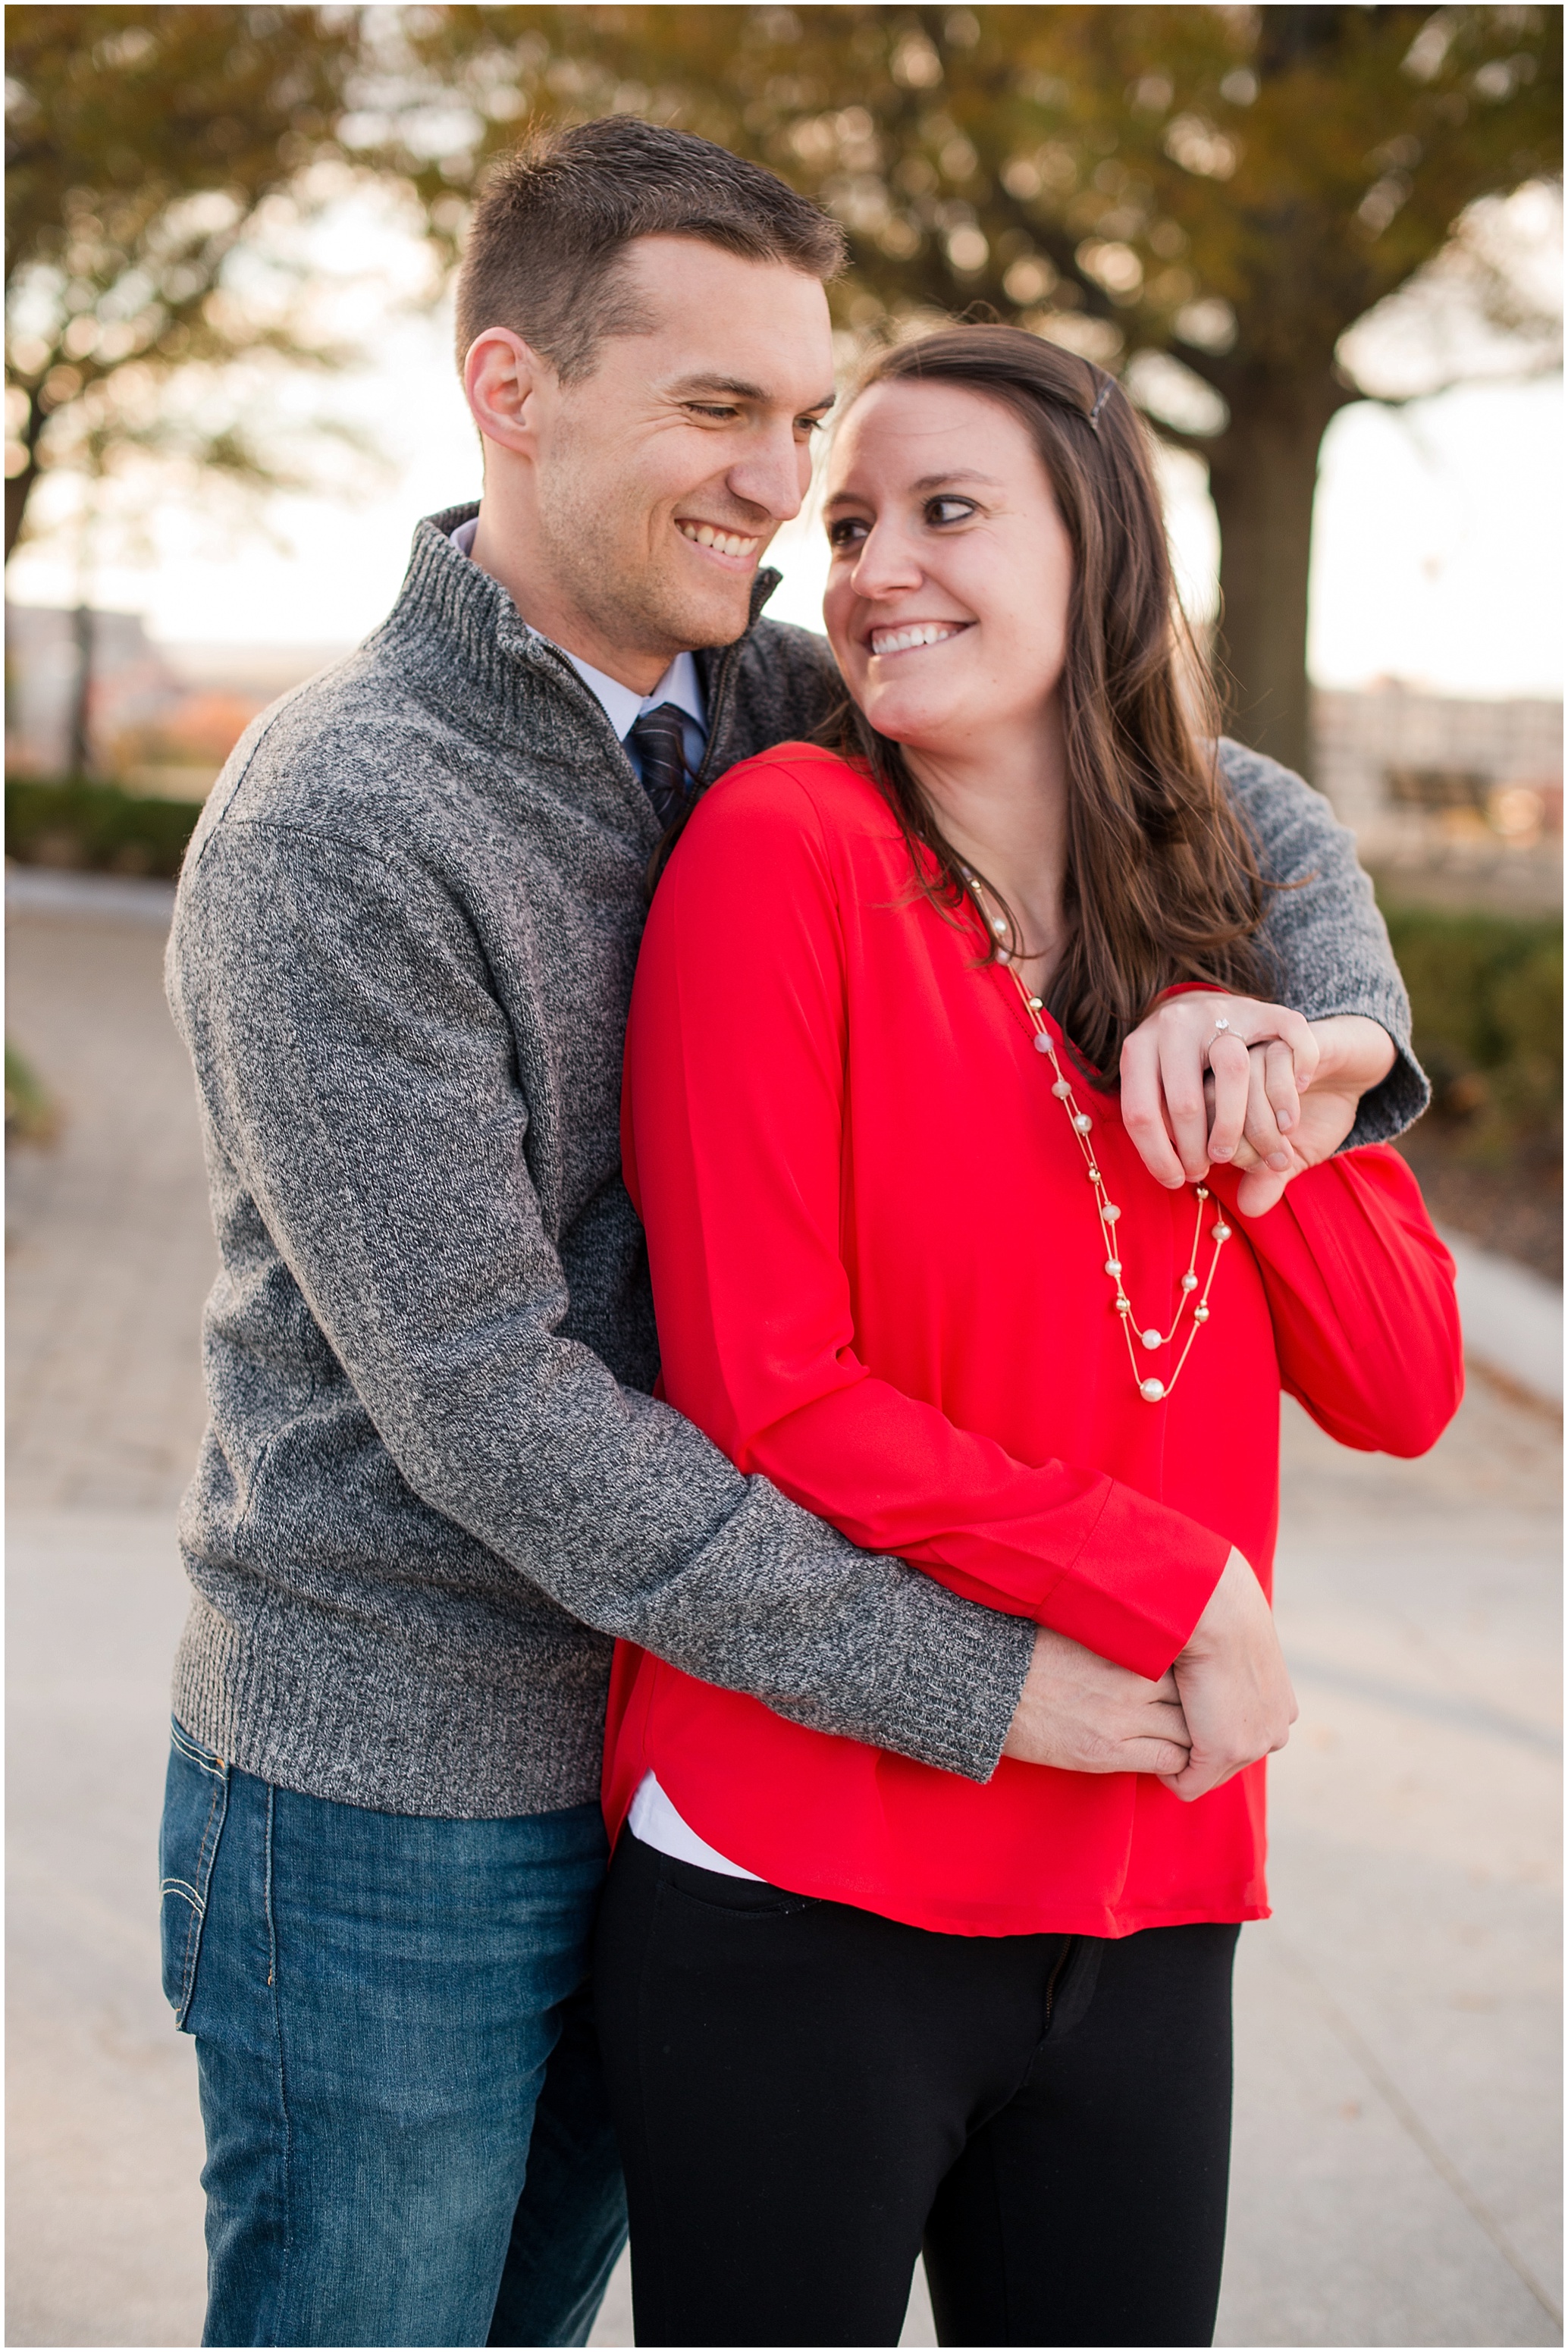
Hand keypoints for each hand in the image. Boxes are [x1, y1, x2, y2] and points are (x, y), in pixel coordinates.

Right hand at [1002, 1624, 1191, 1775]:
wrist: (988, 1687)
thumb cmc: (1028, 1653)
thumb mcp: (1079, 1629)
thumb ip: (1119, 1636)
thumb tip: (1144, 1633)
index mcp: (1125, 1647)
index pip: (1187, 1662)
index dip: (1193, 1676)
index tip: (1192, 1683)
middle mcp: (1131, 1681)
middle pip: (1195, 1697)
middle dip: (1201, 1708)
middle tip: (1199, 1716)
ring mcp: (1122, 1718)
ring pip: (1190, 1731)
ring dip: (1192, 1737)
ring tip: (1186, 1739)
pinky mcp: (1107, 1753)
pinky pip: (1169, 1760)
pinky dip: (1176, 1761)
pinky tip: (1167, 1758)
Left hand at [1120, 994, 1319, 1190]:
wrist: (1274, 1038)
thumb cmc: (1227, 1092)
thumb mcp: (1201, 1121)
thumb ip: (1216, 1160)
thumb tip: (1249, 1208)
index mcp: (1143, 1050)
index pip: (1138, 1112)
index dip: (1156, 1157)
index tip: (1178, 1181)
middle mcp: (1178, 1024)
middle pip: (1185, 1101)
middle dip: (1201, 1150)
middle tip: (1219, 1166)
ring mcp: (1224, 1013)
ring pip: (1234, 1070)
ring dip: (1251, 1125)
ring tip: (1265, 1152)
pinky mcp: (1271, 1013)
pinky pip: (1283, 1048)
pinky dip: (1291, 1087)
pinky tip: (1290, 1114)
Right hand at [1161, 1548, 1296, 1801]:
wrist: (1213, 1608)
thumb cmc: (1216, 1611)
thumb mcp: (1236, 1642)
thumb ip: (1233, 1665)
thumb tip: (1216, 1668)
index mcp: (1280, 1706)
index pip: (1244, 1736)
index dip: (1210, 1728)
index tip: (1184, 1711)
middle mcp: (1276, 1729)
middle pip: (1229, 1759)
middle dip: (1197, 1747)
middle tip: (1167, 1721)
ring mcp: (1255, 1744)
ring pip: (1209, 1773)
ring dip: (1183, 1757)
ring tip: (1156, 1728)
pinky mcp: (1224, 1751)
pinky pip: (1187, 1785)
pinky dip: (1167, 1774)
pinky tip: (1148, 1746)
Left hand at [1222, 1015, 1397, 1214]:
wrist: (1347, 1070)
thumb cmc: (1310, 1116)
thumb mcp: (1291, 1156)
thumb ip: (1268, 1182)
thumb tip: (1249, 1209)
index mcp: (1217, 1100)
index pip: (1206, 1131)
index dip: (1236, 1155)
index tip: (1267, 1167)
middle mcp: (1228, 1070)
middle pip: (1219, 1105)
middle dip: (1252, 1141)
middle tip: (1281, 1159)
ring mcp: (1256, 1046)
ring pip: (1247, 1081)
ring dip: (1271, 1116)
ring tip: (1291, 1132)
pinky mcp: (1287, 1033)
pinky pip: (1280, 1057)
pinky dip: (1291, 1082)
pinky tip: (1305, 1088)